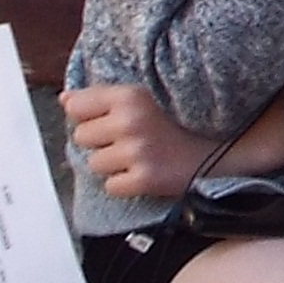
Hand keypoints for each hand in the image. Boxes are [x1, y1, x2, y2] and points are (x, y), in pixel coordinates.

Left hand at [61, 80, 222, 201]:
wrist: (219, 150)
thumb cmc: (178, 122)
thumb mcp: (142, 98)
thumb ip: (102, 97)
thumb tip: (64, 99)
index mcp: (129, 96)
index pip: (76, 107)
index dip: (88, 116)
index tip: (106, 120)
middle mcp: (130, 121)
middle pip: (81, 137)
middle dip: (100, 141)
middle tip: (128, 140)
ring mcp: (137, 152)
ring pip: (94, 164)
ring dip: (112, 164)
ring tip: (138, 156)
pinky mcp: (145, 179)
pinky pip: (111, 186)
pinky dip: (125, 184)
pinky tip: (144, 172)